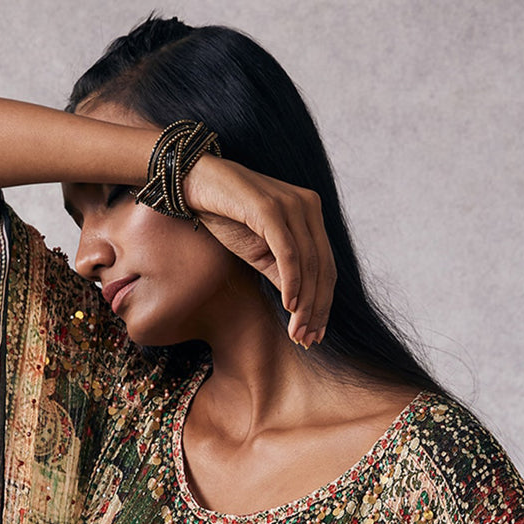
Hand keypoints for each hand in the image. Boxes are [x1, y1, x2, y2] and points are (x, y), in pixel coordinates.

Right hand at [182, 154, 335, 346]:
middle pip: (322, 268)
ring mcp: (292, 204)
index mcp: (311, 214)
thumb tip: (300, 307)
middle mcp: (308, 206)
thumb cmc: (227, 216)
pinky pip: (288, 252)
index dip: (323, 303)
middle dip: (316, 309)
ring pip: (308, 263)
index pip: (326, 266)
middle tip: (307, 339)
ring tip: (297, 331)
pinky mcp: (271, 208)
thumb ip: (282, 274)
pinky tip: (289, 305)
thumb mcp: (260, 253)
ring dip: (304, 303)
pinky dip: (291, 281)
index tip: (315, 333)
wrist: (196, 183)